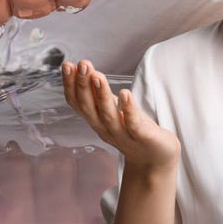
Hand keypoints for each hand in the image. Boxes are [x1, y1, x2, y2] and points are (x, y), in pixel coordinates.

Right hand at [61, 60, 179, 171]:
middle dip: (83, 85)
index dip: (70, 85)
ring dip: (101, 94)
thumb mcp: (110, 110)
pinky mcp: (142, 137)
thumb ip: (97, 93)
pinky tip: (125, 93)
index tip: (67, 65)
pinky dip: (128, 109)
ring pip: (108, 115)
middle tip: (82, 64)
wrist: (155, 159)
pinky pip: (133, 124)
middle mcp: (105, 128)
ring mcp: (123, 135)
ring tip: (97, 75)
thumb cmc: (131, 130)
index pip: (77, 103)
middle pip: (89, 108)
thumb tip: (82, 68)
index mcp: (96, 120)